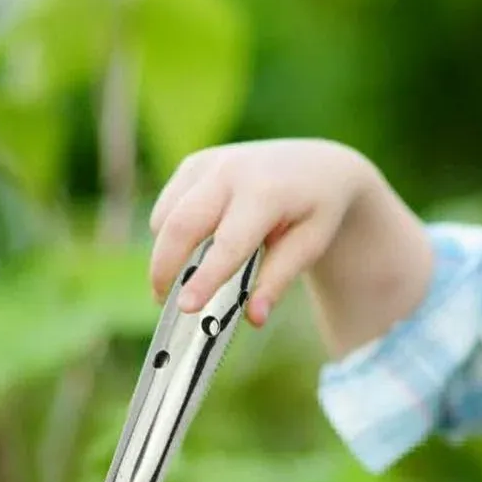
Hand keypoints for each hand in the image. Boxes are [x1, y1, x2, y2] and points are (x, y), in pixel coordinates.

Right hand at [148, 138, 376, 325]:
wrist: (317, 165)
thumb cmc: (315, 211)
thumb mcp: (310, 246)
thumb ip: (278, 280)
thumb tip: (254, 318)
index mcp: (266, 192)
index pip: (228, 243)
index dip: (205, 278)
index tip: (185, 307)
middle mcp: (231, 171)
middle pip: (181, 225)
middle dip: (164, 268)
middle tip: (164, 302)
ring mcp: (208, 163)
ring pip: (166, 216)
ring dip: (164, 253)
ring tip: (178, 281)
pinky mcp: (193, 164)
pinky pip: (167, 206)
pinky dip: (168, 234)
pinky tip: (189, 250)